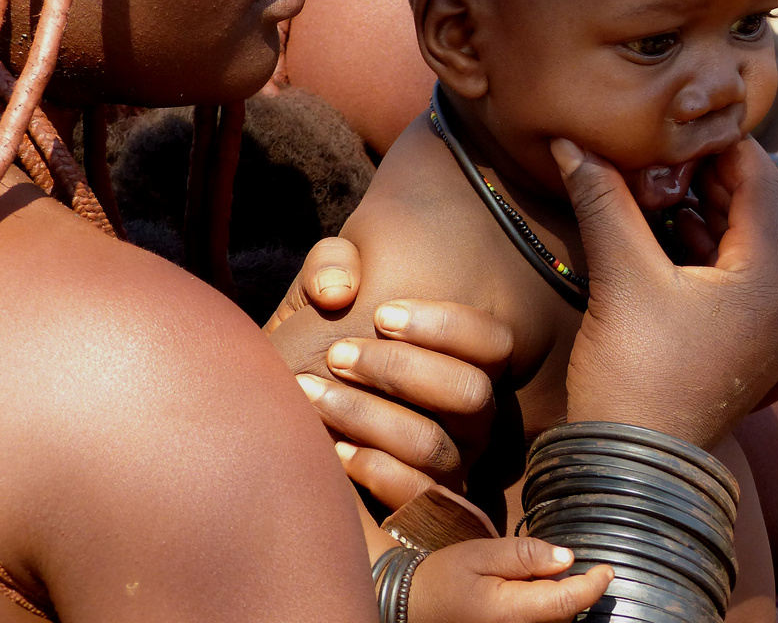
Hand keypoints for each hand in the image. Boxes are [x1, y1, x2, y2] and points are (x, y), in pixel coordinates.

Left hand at [267, 239, 512, 508]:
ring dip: (369, 418)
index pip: (494, 341)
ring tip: (311, 396)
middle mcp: (472, 417)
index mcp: (463, 360)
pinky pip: (416, 500)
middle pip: (469, 392)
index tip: (381, 314)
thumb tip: (337, 290)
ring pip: (434, 446)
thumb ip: (331, 265)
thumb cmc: (313, 348)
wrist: (283, 427)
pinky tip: (330, 449)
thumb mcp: (317, 297)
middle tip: (338, 356)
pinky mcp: (422, 513)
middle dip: (400, 370)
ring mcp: (452, 468)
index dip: (447, 325)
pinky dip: (373, 471)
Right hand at [409, 539, 611, 622]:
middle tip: (560, 565)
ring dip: (559, 604)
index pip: (566, 603)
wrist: (411, 607)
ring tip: (537, 581)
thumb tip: (567, 557)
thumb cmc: (444, 578)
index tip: (608, 569)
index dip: (592, 586)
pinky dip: (545, 613)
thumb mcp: (480, 554)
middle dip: (573, 592)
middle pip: (565, 616)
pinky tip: (530, 597)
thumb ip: (524, 555)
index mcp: (508, 612)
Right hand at [554, 137, 777, 448]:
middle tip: (664, 146)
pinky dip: (703, 250)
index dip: (719, 144)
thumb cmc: (635, 374)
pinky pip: (735, 280)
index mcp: (769, 279)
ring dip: (704, 212)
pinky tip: (661, 230)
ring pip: (743, 246)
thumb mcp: (622, 277)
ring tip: (658, 181)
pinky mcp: (743, 347)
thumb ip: (605, 200)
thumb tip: (572, 142)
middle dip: (710, 177)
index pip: (758, 182)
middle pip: (756, 213)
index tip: (678, 120)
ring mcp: (767, 330)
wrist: (633, 470)